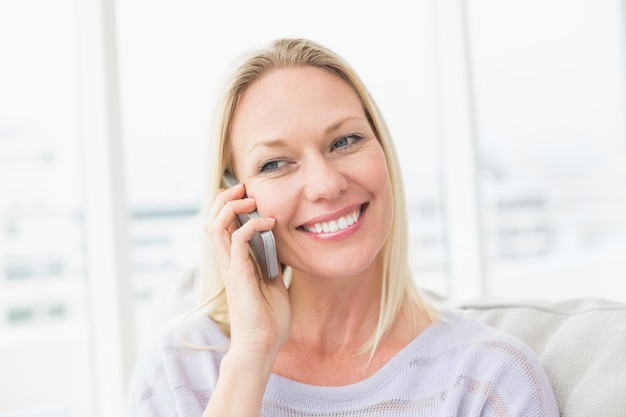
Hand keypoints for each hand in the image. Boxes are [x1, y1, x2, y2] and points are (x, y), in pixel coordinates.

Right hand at [204, 183, 290, 362]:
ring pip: (215, 227)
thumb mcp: (274, 282)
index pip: (221, 227)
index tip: (247, 194)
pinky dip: (251, 225)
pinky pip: (237, 240)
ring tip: (250, 198)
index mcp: (234, 262)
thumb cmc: (269, 318)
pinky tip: (269, 223)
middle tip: (243, 187)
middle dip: (224, 199)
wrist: (263, 345)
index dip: (228, 206)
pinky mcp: (238, 275)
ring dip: (231, 207)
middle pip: (211, 221)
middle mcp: (227, 262)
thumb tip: (281, 246)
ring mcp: (230, 268)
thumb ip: (272, 262)